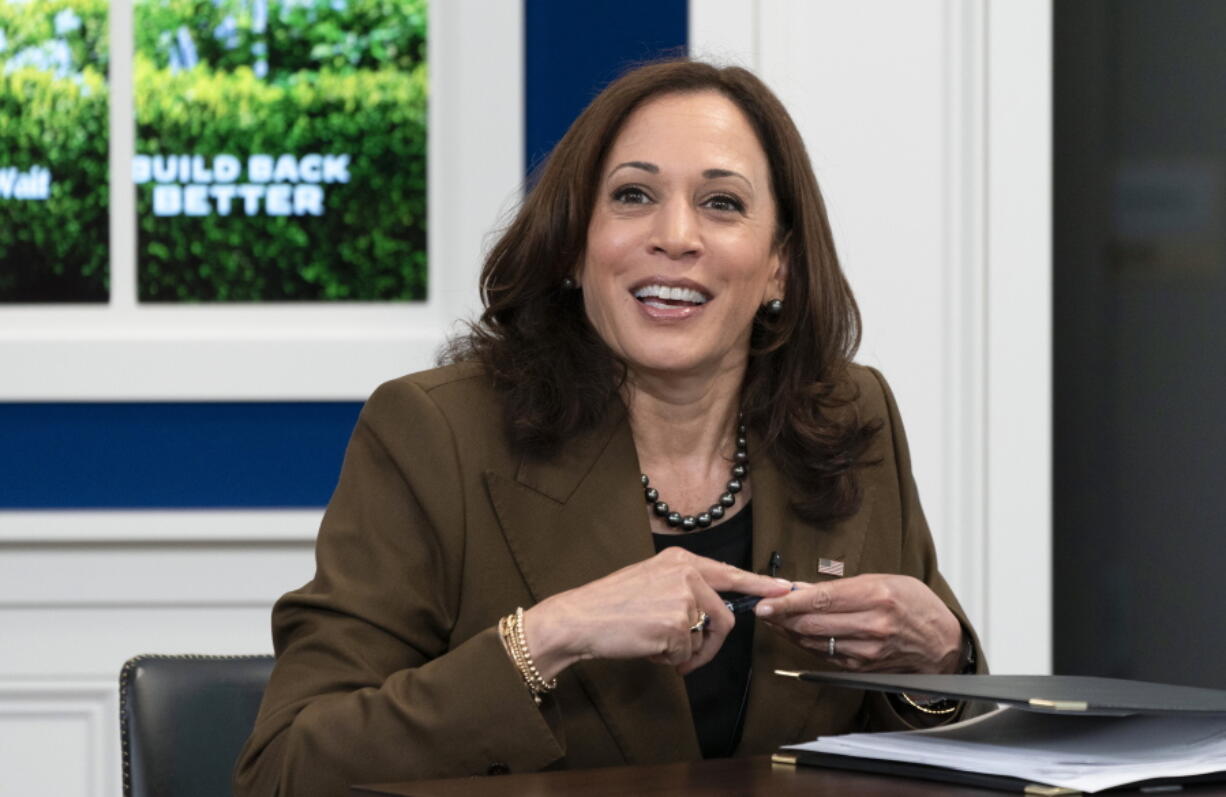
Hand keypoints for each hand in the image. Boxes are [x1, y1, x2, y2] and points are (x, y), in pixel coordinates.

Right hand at [523, 547, 791, 678]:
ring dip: (684, 653)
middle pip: (725, 617)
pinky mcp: (676, 624)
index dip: (761, 585)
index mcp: (681, 560)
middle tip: (690, 659)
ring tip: (655, 645)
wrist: (580, 618)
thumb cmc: (611, 604)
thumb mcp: (651, 580)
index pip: (731, 573)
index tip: (786, 590)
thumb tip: (715, 610)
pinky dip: (669, 659)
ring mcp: (683, 598)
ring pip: (704, 639)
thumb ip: (685, 588)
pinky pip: (686, 654)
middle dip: (712, 645)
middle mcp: (687, 574)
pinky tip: (646, 646)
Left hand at [754, 574, 962, 672]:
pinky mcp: (862, 668)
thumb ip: (839, 586)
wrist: (940, 642)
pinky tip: (795, 633)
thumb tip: (801, 588)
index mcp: (876, 596)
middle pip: (812, 624)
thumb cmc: (913, 603)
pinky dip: (805, 644)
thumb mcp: (882, 580)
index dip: (787, 603)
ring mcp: (866, 651)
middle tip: (763, 608)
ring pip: (814, 642)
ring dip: (789, 631)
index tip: (765, 602)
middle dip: (781, 617)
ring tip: (774, 619)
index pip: (820, 599)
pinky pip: (823, 656)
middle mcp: (872, 625)